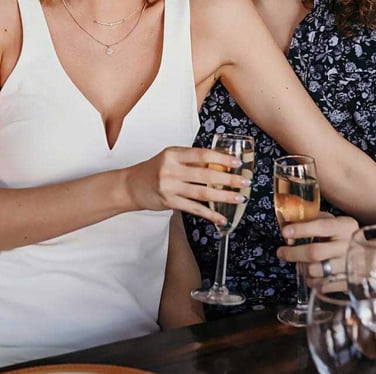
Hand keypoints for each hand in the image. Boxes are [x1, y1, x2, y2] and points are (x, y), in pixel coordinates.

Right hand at [124, 146, 250, 226]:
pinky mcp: (169, 202)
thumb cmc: (153, 170)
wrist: (130, 185)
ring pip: (202, 192)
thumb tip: (219, 163)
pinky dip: (210, 214)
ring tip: (239, 199)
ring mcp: (170, 186)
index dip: (221, 158)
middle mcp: (171, 169)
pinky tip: (221, 218)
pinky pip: (194, 209)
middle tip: (244, 182)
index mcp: (174, 154)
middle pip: (206, 174)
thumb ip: (191, 160)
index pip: (202, 154)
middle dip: (228, 179)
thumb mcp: (170, 158)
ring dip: (223, 197)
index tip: (237, 163)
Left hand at [276, 214, 358, 282]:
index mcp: (346, 227)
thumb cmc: (343, 237)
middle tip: (281, 252)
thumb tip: (288, 228)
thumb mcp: (333, 223)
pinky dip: (312, 281)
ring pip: (316, 271)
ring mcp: (350, 266)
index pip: (322, 226)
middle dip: (293, 253)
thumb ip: (312, 222)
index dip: (301, 229)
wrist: (370, 256)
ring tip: (300, 264)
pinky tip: (311, 275)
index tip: (285, 232)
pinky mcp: (349, 283)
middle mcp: (349, 246)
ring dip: (302, 268)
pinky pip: (322, 286)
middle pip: (315, 252)